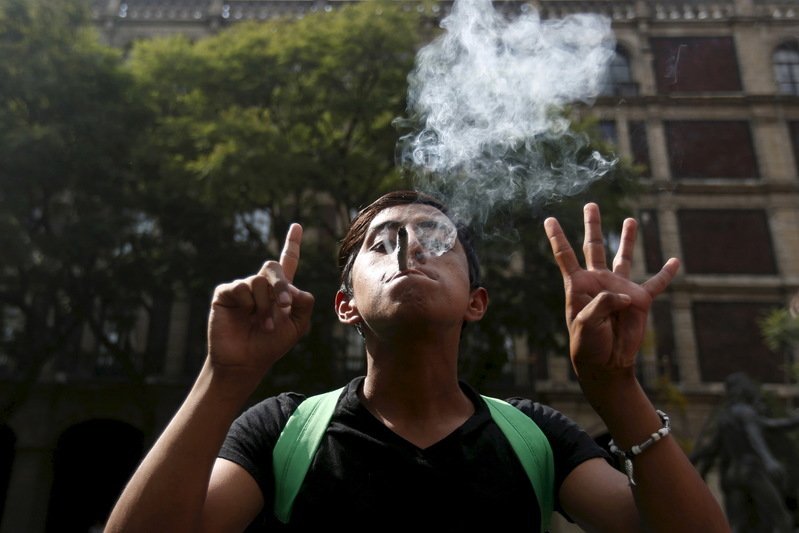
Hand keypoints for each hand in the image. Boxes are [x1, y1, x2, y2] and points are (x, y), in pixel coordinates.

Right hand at [207, 223, 314, 383]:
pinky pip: (242, 287)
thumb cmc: (270, 345)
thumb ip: (304, 304)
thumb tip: (296, 287)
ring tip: (263, 324)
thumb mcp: (297, 326)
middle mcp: (259, 286)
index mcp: (278, 291)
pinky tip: (245, 317)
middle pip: (273, 267)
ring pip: (259, 281)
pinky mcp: (225, 293)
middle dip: (281, 285)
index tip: (297, 225)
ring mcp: (242, 288)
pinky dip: (249, 304)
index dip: (292, 244)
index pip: (287, 262)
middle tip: (284, 306)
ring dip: (266, 305)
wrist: (245, 362)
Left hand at [544, 203, 678, 380]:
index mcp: (579, 285)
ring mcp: (620, 289)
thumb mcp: (587, 324)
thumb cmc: (588, 344)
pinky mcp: (639, 301)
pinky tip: (675, 261)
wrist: (606, 363)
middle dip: (592, 225)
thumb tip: (625, 294)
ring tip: (630, 220)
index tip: (549, 219)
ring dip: (627, 239)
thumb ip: (603, 304)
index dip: (557, 237)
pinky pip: (655, 284)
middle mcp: (599, 282)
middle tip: (590, 204)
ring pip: (624, 257)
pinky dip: (666, 273)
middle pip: (594, 247)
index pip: (566, 256)